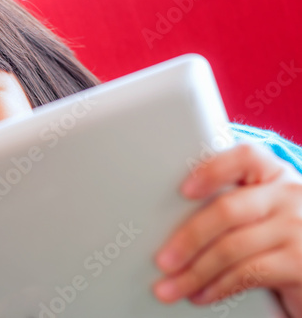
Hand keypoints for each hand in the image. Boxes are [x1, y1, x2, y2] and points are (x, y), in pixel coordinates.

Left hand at [153, 142, 301, 316]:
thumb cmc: (274, 233)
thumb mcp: (258, 209)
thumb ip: (228, 202)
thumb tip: (168, 225)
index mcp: (272, 172)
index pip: (244, 157)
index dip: (212, 171)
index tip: (183, 191)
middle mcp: (289, 194)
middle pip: (228, 210)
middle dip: (189, 238)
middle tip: (163, 261)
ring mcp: (298, 228)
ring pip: (232, 247)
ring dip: (195, 272)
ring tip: (171, 287)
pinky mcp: (301, 262)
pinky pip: (248, 273)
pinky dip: (218, 287)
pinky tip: (200, 294)